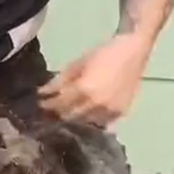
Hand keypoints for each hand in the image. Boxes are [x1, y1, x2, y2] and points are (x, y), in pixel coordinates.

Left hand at [38, 34, 152, 127]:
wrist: (133, 51)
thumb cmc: (104, 53)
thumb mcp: (78, 64)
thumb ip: (60, 80)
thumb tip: (43, 92)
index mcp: (84, 90)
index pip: (59, 104)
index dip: (48, 105)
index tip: (40, 104)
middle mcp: (96, 104)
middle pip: (70, 116)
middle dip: (59, 114)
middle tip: (51, 111)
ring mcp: (110, 111)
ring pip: (85, 122)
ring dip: (75, 118)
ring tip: (68, 113)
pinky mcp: (121, 113)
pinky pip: (102, 122)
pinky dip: (92, 119)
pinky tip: (87, 114)